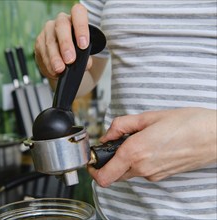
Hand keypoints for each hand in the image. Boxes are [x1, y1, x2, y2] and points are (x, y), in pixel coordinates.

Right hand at [34, 3, 91, 79]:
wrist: (65, 59)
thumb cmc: (78, 51)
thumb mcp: (85, 52)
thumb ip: (86, 56)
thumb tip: (84, 63)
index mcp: (76, 18)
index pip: (78, 13)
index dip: (81, 27)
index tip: (83, 45)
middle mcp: (61, 20)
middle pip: (61, 26)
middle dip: (66, 44)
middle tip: (70, 60)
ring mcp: (48, 30)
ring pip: (50, 42)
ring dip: (55, 57)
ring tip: (60, 69)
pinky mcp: (39, 42)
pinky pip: (42, 52)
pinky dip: (49, 64)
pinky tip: (54, 71)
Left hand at [88, 107, 216, 186]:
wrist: (214, 136)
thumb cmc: (186, 123)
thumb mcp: (148, 116)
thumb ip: (121, 125)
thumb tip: (107, 135)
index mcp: (135, 152)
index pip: (104, 177)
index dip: (93, 170)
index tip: (92, 160)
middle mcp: (142, 168)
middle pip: (113, 175)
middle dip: (108, 162)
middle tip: (113, 145)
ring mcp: (153, 174)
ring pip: (127, 173)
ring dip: (124, 161)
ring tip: (136, 141)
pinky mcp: (161, 175)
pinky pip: (141, 171)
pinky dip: (138, 161)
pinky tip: (149, 146)